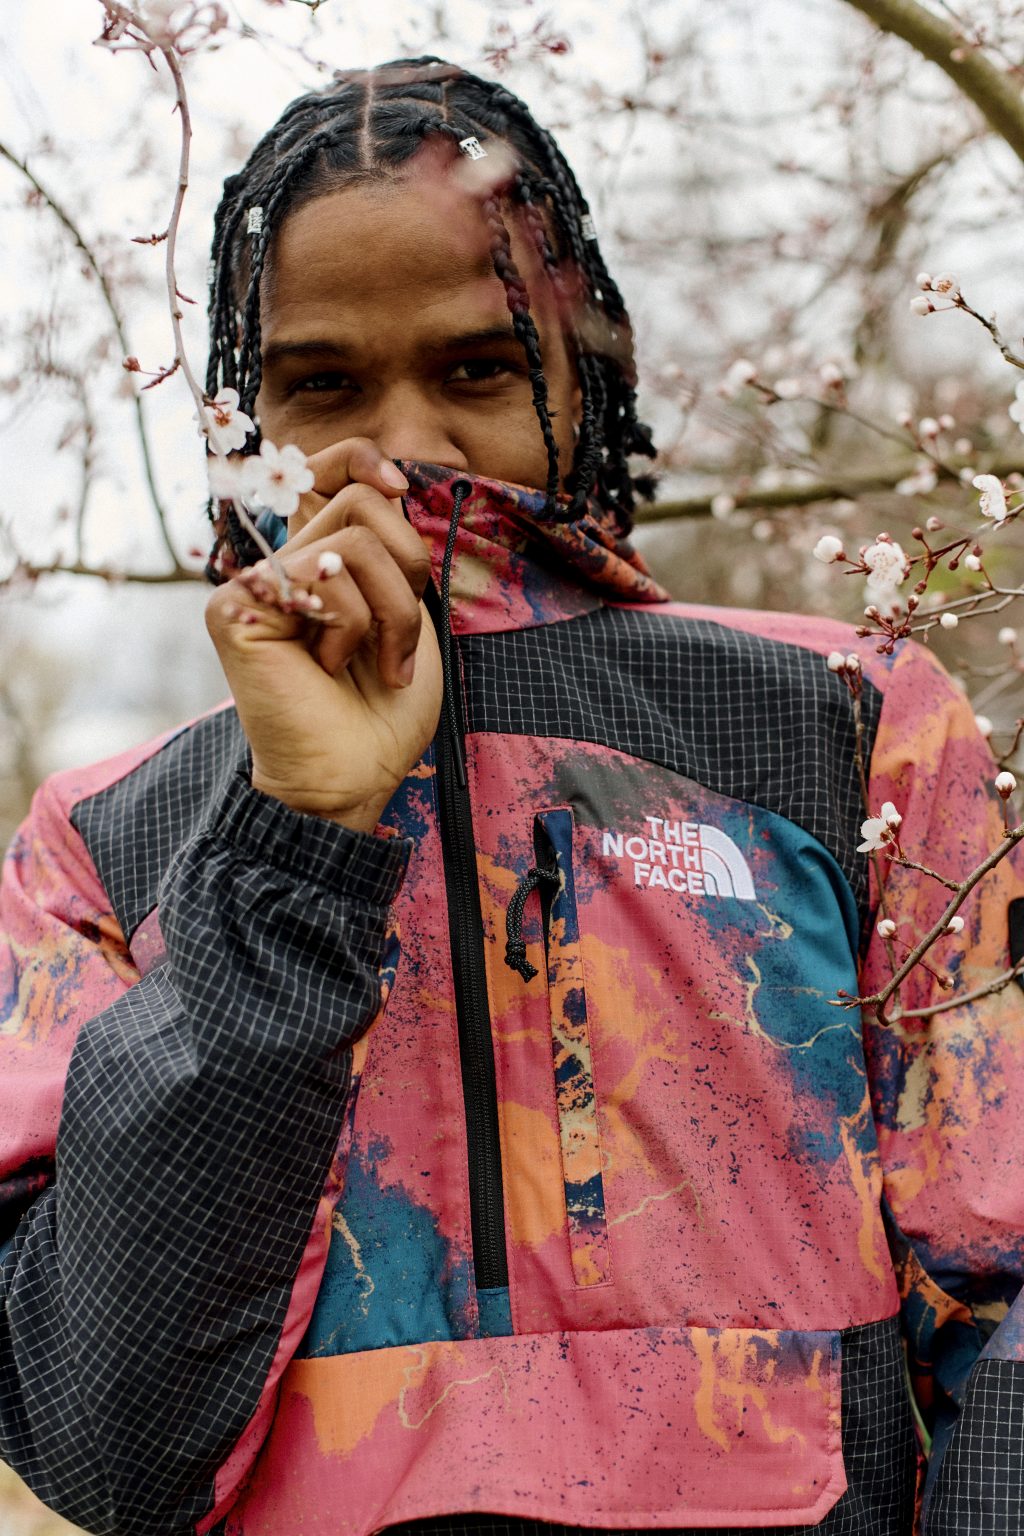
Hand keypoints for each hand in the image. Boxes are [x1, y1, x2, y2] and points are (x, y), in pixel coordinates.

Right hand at [206, 440, 441, 833]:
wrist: (355, 775)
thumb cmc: (382, 707)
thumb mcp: (404, 613)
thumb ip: (388, 548)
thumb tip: (385, 483)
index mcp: (320, 557)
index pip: (327, 467)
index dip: (363, 457)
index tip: (400, 489)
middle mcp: (282, 562)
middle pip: (362, 499)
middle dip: (409, 568)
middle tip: (399, 635)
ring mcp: (256, 582)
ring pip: (356, 540)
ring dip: (393, 612)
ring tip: (377, 664)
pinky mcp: (238, 607)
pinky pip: (327, 578)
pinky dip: (353, 629)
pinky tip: (328, 669)